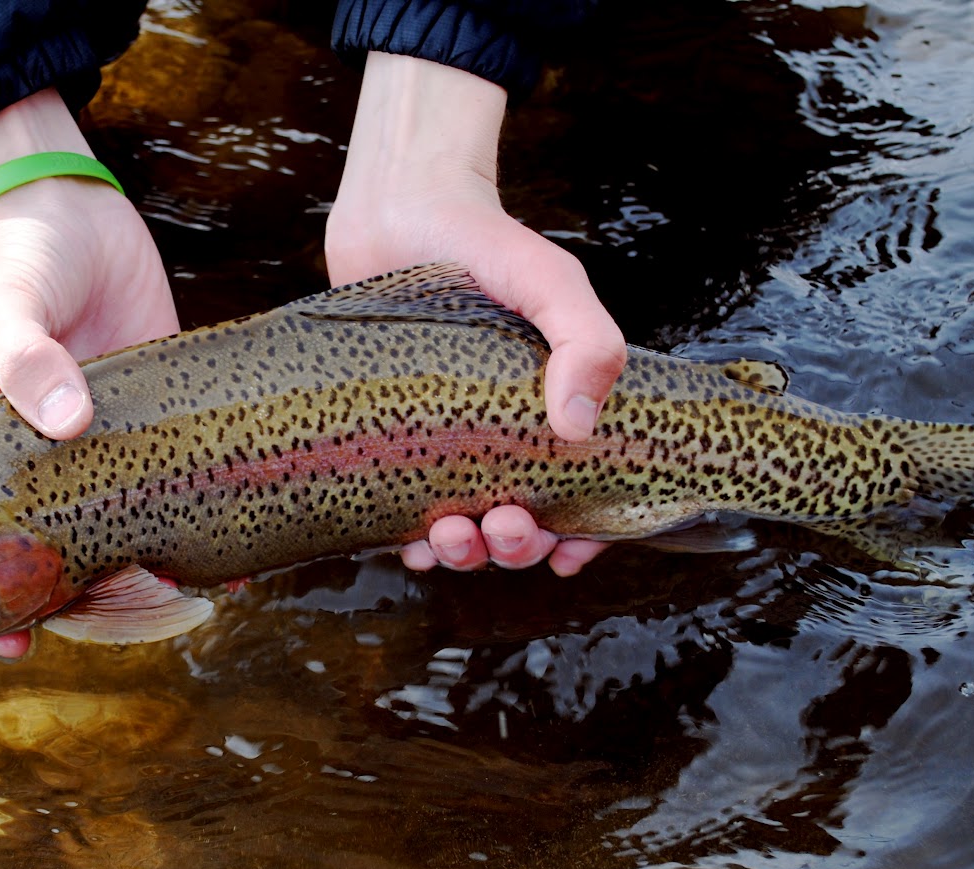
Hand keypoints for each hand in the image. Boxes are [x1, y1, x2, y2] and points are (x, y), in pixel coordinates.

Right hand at [0, 90, 178, 655]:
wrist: (74, 201)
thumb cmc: (18, 255)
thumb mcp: (10, 305)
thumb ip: (27, 360)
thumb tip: (66, 425)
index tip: (11, 640)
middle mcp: (52, 451)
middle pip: (62, 539)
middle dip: (84, 589)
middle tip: (121, 624)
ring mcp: (108, 433)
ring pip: (127, 514)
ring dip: (151, 556)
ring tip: (190, 597)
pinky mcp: (160, 404)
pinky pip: (180, 467)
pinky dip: (200, 503)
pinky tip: (234, 538)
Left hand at [328, 54, 624, 575]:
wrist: (396, 209)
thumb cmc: (484, 242)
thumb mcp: (550, 284)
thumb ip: (586, 339)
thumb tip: (577, 425)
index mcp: (549, 412)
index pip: (581, 497)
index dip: (581, 538)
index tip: (567, 553)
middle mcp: (499, 437)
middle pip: (518, 526)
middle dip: (515, 547)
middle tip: (504, 527)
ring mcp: (441, 443)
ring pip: (460, 530)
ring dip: (464, 554)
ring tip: (453, 537)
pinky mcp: (387, 441)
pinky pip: (398, 512)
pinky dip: (408, 541)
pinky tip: (409, 543)